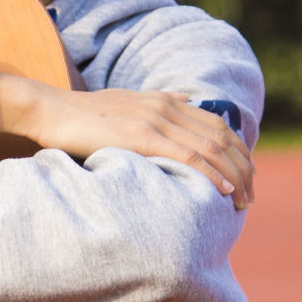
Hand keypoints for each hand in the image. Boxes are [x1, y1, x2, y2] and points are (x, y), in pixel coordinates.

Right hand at [0, 72, 253, 208]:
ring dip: (233, 177)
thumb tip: (183, 102)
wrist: (51, 110)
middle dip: (243, 168)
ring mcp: (156, 120)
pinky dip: (210, 174)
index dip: (238, 151)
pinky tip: (222, 190)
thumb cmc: (82, 116)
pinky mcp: (142, 136)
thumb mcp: (126, 104)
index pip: (218, 125)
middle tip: (251, 196)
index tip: (247, 175)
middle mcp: (167, 107)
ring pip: (210, 149)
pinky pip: (187, 156)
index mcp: (166, 100)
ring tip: (243, 201)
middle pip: (222, 138)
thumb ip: (156, 105)